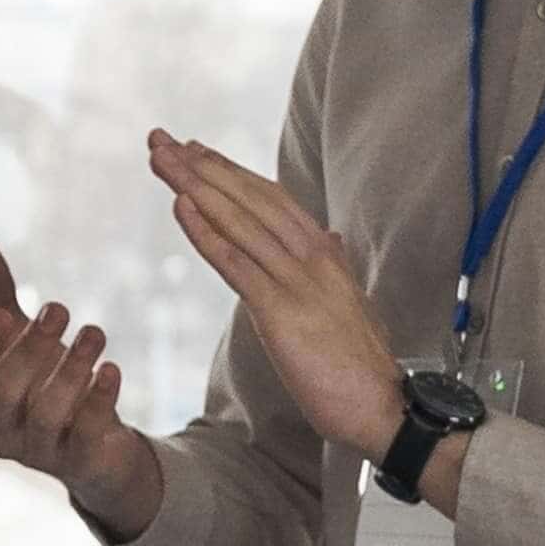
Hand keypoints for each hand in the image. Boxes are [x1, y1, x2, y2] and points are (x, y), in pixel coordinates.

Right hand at [0, 231, 169, 540]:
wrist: (95, 448)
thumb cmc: (44, 383)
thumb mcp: (21, 336)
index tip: (5, 311)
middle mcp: (0, 430)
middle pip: (6, 392)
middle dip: (32, 349)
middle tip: (60, 308)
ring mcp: (39, 454)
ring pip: (47, 415)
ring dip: (72, 370)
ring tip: (96, 332)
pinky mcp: (79, 465)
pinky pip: (86, 436)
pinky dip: (99, 401)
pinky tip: (112, 369)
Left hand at [141, 134, 404, 467]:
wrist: (384, 406)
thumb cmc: (362, 365)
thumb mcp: (348, 304)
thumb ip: (335, 266)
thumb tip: (331, 238)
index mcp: (324, 253)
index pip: (271, 199)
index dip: (230, 173)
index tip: (196, 151)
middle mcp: (311, 256)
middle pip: (248, 198)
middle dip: (202, 166)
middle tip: (161, 139)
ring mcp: (297, 281)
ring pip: (238, 220)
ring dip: (194, 185)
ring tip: (159, 157)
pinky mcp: (281, 311)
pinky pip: (235, 263)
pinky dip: (206, 230)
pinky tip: (180, 204)